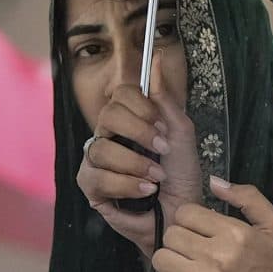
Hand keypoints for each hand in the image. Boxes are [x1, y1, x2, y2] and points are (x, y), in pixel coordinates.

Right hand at [75, 82, 202, 252]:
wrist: (181, 215)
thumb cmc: (181, 177)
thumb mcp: (180, 134)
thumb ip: (165, 98)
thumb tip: (155, 56)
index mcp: (129, 119)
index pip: (121, 94)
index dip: (141, 107)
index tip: (162, 127)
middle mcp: (108, 135)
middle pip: (107, 115)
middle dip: (139, 133)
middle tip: (161, 150)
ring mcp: (96, 161)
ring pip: (102, 149)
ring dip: (136, 164)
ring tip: (157, 179)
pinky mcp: (91, 187)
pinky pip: (98, 177)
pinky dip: (126, 185)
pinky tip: (145, 192)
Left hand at [152, 179, 272, 271]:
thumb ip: (248, 198)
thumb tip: (214, 182)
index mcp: (233, 233)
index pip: (186, 213)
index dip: (191, 219)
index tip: (202, 231)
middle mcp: (214, 255)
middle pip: (171, 233)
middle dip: (181, 239)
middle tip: (195, 250)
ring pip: (161, 257)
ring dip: (171, 261)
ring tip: (186, 266)